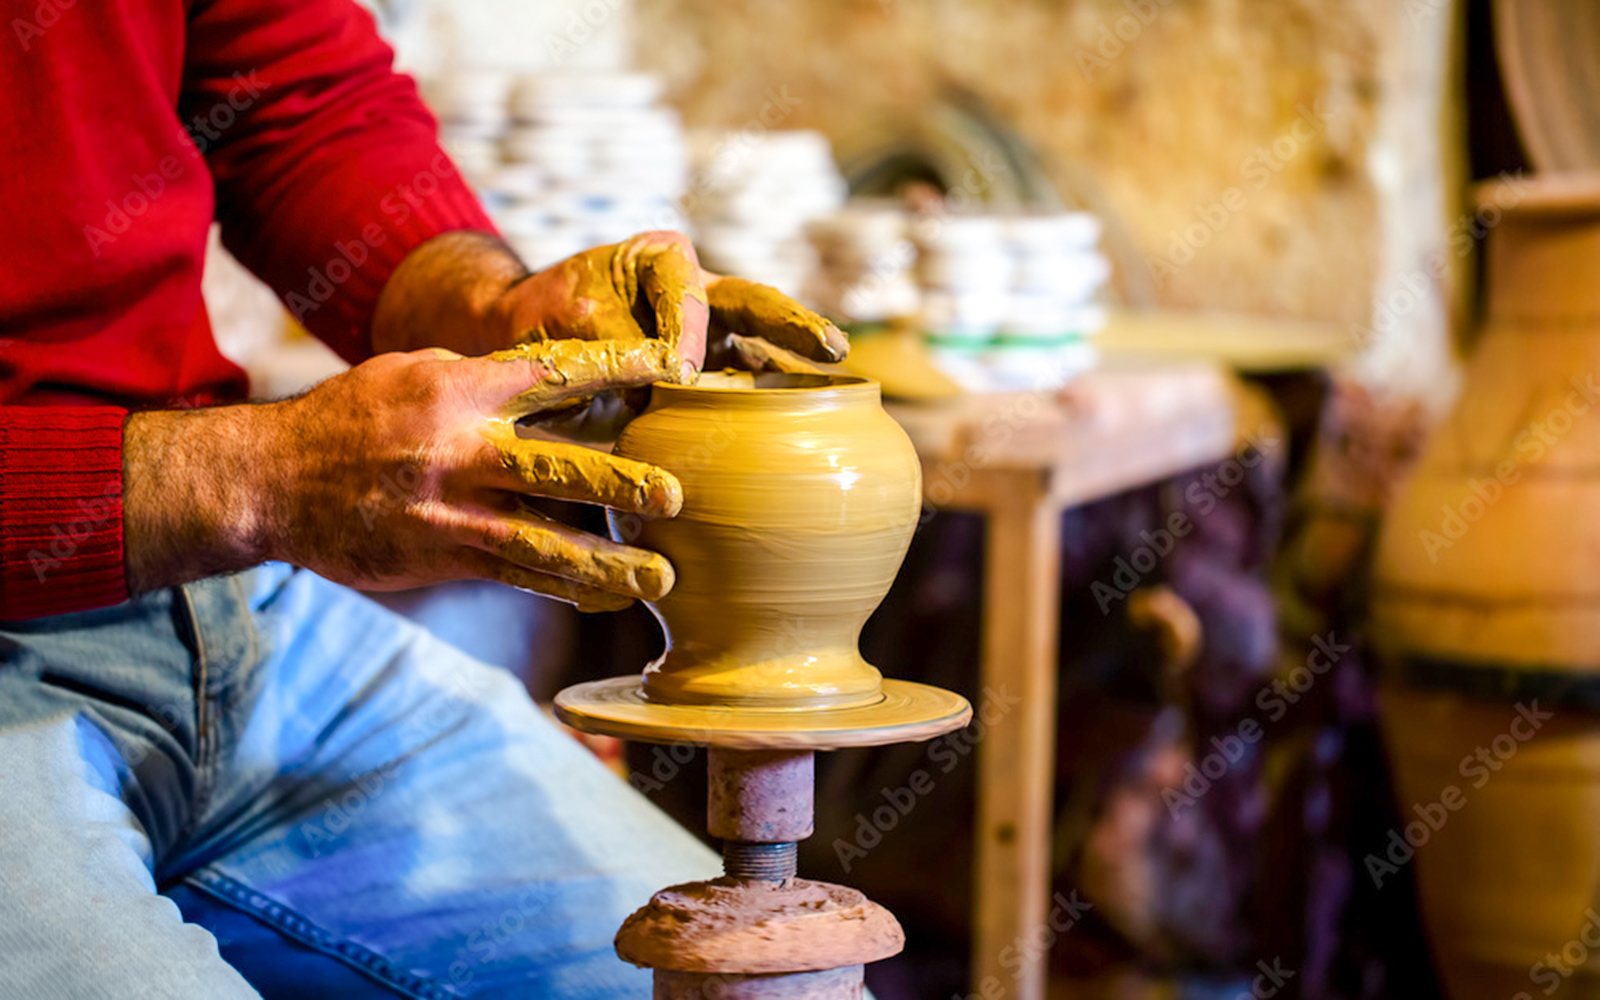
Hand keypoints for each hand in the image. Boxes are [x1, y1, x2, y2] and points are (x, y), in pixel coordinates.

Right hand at [124, 339, 687, 610]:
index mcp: (460, 389)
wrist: (273, 482)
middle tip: (676, 495)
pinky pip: (515, 575)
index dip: (616, 369)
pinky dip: (566, 588)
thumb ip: (484, 376)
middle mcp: (461, 450)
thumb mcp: (414, 371)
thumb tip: (556, 375)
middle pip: (558, 465)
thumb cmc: (353, 417)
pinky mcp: (442, 555)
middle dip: (622, 482)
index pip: (552, 373)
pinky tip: (610, 596)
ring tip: (663, 578)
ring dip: (608, 561)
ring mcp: (452, 510)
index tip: (670, 369)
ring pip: (543, 538)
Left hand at [374, 231, 849, 378]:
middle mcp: (695, 290)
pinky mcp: (706, 373)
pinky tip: (802, 430)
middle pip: (754, 304)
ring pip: (759, 346)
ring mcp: (707, 332)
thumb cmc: (542, 320)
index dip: (687, 332)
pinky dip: (769, 405)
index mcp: (662, 260)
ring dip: (794, 371)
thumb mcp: (573, 323)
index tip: (677, 373)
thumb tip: (672, 377)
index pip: (689, 293)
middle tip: (831, 349)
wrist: (519, 342)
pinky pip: (742, 385)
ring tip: (836, 393)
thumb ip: (621, 342)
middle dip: (794, 327)